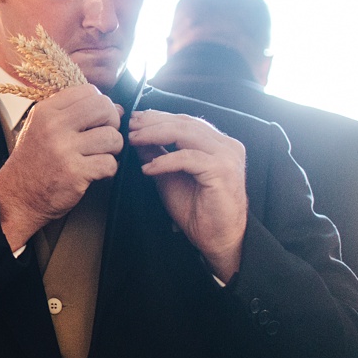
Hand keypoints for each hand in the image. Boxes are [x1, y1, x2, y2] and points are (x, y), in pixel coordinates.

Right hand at [0, 84, 123, 250]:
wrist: (18, 197)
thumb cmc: (34, 162)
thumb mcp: (42, 127)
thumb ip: (74, 114)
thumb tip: (118, 109)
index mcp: (46, 111)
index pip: (89, 91)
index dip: (101, 104)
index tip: (97, 120)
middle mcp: (54, 126)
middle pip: (104, 108)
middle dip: (113, 122)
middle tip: (104, 137)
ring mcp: (64, 149)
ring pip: (112, 137)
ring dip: (113, 149)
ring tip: (100, 156)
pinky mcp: (75, 173)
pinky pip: (110, 163)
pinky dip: (109, 170)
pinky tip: (96, 172)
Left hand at [128, 109, 247, 281]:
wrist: (218, 239)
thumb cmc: (198, 211)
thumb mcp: (170, 177)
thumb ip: (157, 156)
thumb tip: (137, 138)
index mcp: (218, 144)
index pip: (185, 121)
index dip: (158, 117)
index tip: (134, 119)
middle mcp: (226, 145)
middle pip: (184, 123)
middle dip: (153, 122)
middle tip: (130, 126)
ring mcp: (226, 156)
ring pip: (185, 133)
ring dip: (155, 135)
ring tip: (134, 140)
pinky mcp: (222, 171)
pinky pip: (187, 158)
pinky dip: (165, 161)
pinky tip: (148, 168)